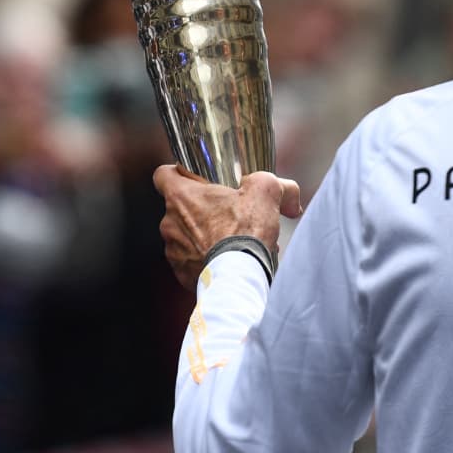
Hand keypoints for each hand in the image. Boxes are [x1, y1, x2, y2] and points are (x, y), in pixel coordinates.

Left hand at [154, 165, 303, 286]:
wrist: (240, 278)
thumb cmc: (245, 233)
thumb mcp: (265, 192)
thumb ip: (275, 184)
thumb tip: (289, 195)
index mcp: (181, 197)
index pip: (162, 175)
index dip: (177, 174)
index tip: (193, 179)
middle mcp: (170, 223)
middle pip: (179, 208)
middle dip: (201, 210)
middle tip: (226, 214)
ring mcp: (173, 251)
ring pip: (186, 236)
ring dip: (204, 237)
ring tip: (231, 242)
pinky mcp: (182, 274)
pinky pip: (191, 261)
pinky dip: (205, 260)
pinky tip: (226, 260)